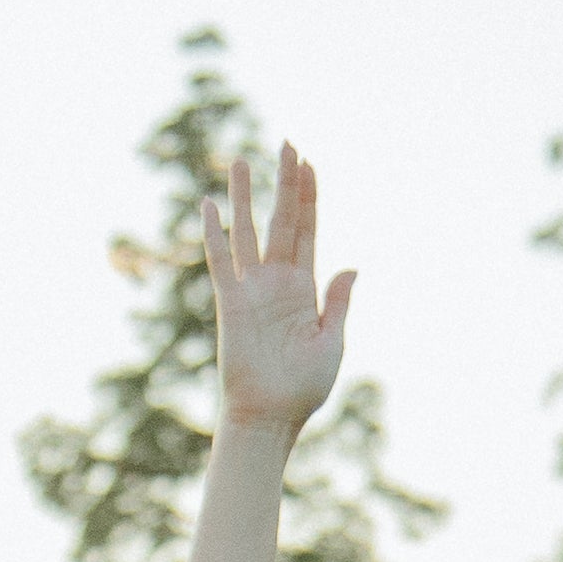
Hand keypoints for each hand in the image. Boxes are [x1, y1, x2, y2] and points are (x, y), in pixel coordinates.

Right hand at [201, 140, 354, 439]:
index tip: (309, 164)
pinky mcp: (231, 303)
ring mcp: (252, 289)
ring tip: (243, 161)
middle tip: (287, 143)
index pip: (308, 231)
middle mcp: (277, 281)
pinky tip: (210, 205)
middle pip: (282, 220)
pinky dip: (215, 234)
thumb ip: (338, 302)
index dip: (309, 197)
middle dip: (286, 183)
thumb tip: (352, 265)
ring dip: (246, 197)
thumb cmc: (303, 388)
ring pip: (248, 231)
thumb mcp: (332, 341)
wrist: (272, 418)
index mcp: (304, 288)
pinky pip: (221, 261)